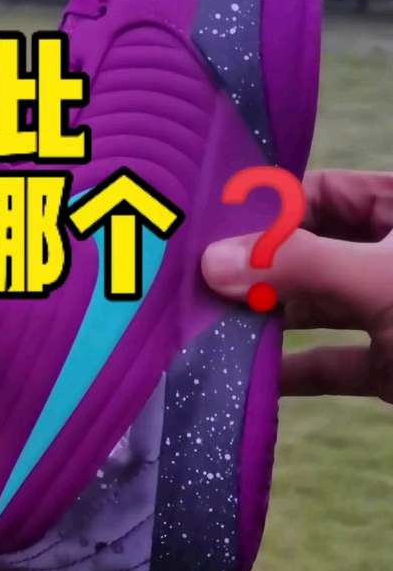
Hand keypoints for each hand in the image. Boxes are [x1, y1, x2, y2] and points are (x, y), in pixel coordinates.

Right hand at [202, 169, 392, 400]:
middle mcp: (391, 257)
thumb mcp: (380, 279)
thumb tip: (214, 262)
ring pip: (318, 308)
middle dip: (258, 271)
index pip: (324, 192)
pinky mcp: (391, 366)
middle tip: (197, 283)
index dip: (269, 210)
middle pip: (312, 251)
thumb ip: (300, 266)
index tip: (210, 233)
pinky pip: (333, 361)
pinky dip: (296, 371)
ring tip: (211, 327)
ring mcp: (391, 312)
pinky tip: (251, 378)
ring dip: (269, 321)